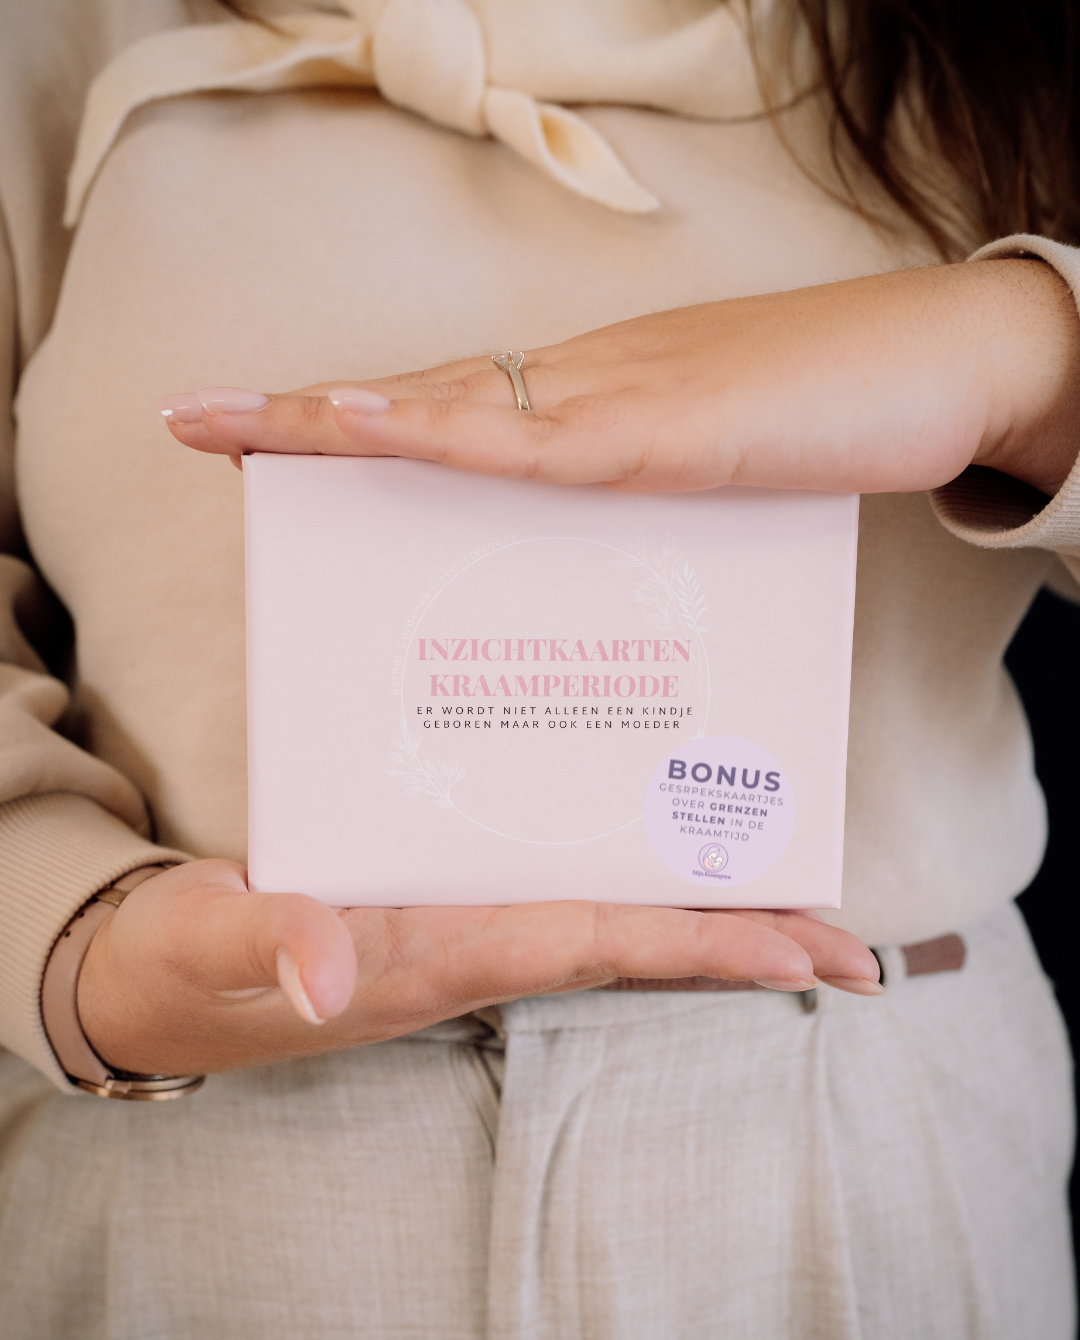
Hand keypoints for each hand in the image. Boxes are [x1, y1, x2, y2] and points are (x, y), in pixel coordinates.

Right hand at [77, 859, 881, 1075]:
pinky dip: (621, 881)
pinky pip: (553, 891)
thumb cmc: (183, 967)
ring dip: (697, 912)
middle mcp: (470, 944)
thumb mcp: (209, 947)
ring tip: (788, 898)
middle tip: (852, 943)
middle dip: (740, 942)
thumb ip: (266, 947)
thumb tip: (328, 968)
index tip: (806, 950)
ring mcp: (460, 927)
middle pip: (632, 938)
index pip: (595, 943)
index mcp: (437, 952)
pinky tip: (650, 856)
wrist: (150, 982)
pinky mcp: (436, 904)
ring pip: (605, 917)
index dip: (699, 942)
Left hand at [160, 258, 1079, 497]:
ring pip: (455, 407)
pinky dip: (444, 431)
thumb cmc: (832, 416)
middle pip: (422, 401)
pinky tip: (370, 426)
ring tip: (239, 426)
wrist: (945, 362)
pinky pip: (535, 438)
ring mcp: (622, 401)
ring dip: (342, 418)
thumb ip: (642, 504)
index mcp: (593, 403)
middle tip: (200, 423)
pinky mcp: (670, 431)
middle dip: (308, 418)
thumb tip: (588, 566)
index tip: (267, 432)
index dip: (357, 421)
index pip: (452, 409)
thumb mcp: (713, 469)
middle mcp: (588, 389)